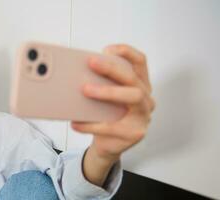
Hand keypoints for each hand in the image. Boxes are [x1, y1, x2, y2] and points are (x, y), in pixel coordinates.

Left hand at [72, 44, 155, 185]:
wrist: (109, 145)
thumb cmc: (106, 115)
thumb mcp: (104, 97)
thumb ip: (99, 83)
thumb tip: (74, 72)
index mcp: (139, 84)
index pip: (140, 62)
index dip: (126, 52)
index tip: (106, 49)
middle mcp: (146, 98)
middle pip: (133, 78)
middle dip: (111, 68)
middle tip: (91, 63)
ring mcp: (143, 116)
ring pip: (133, 97)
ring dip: (108, 91)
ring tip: (85, 90)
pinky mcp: (133, 133)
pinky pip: (112, 127)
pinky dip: (91, 124)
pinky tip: (76, 122)